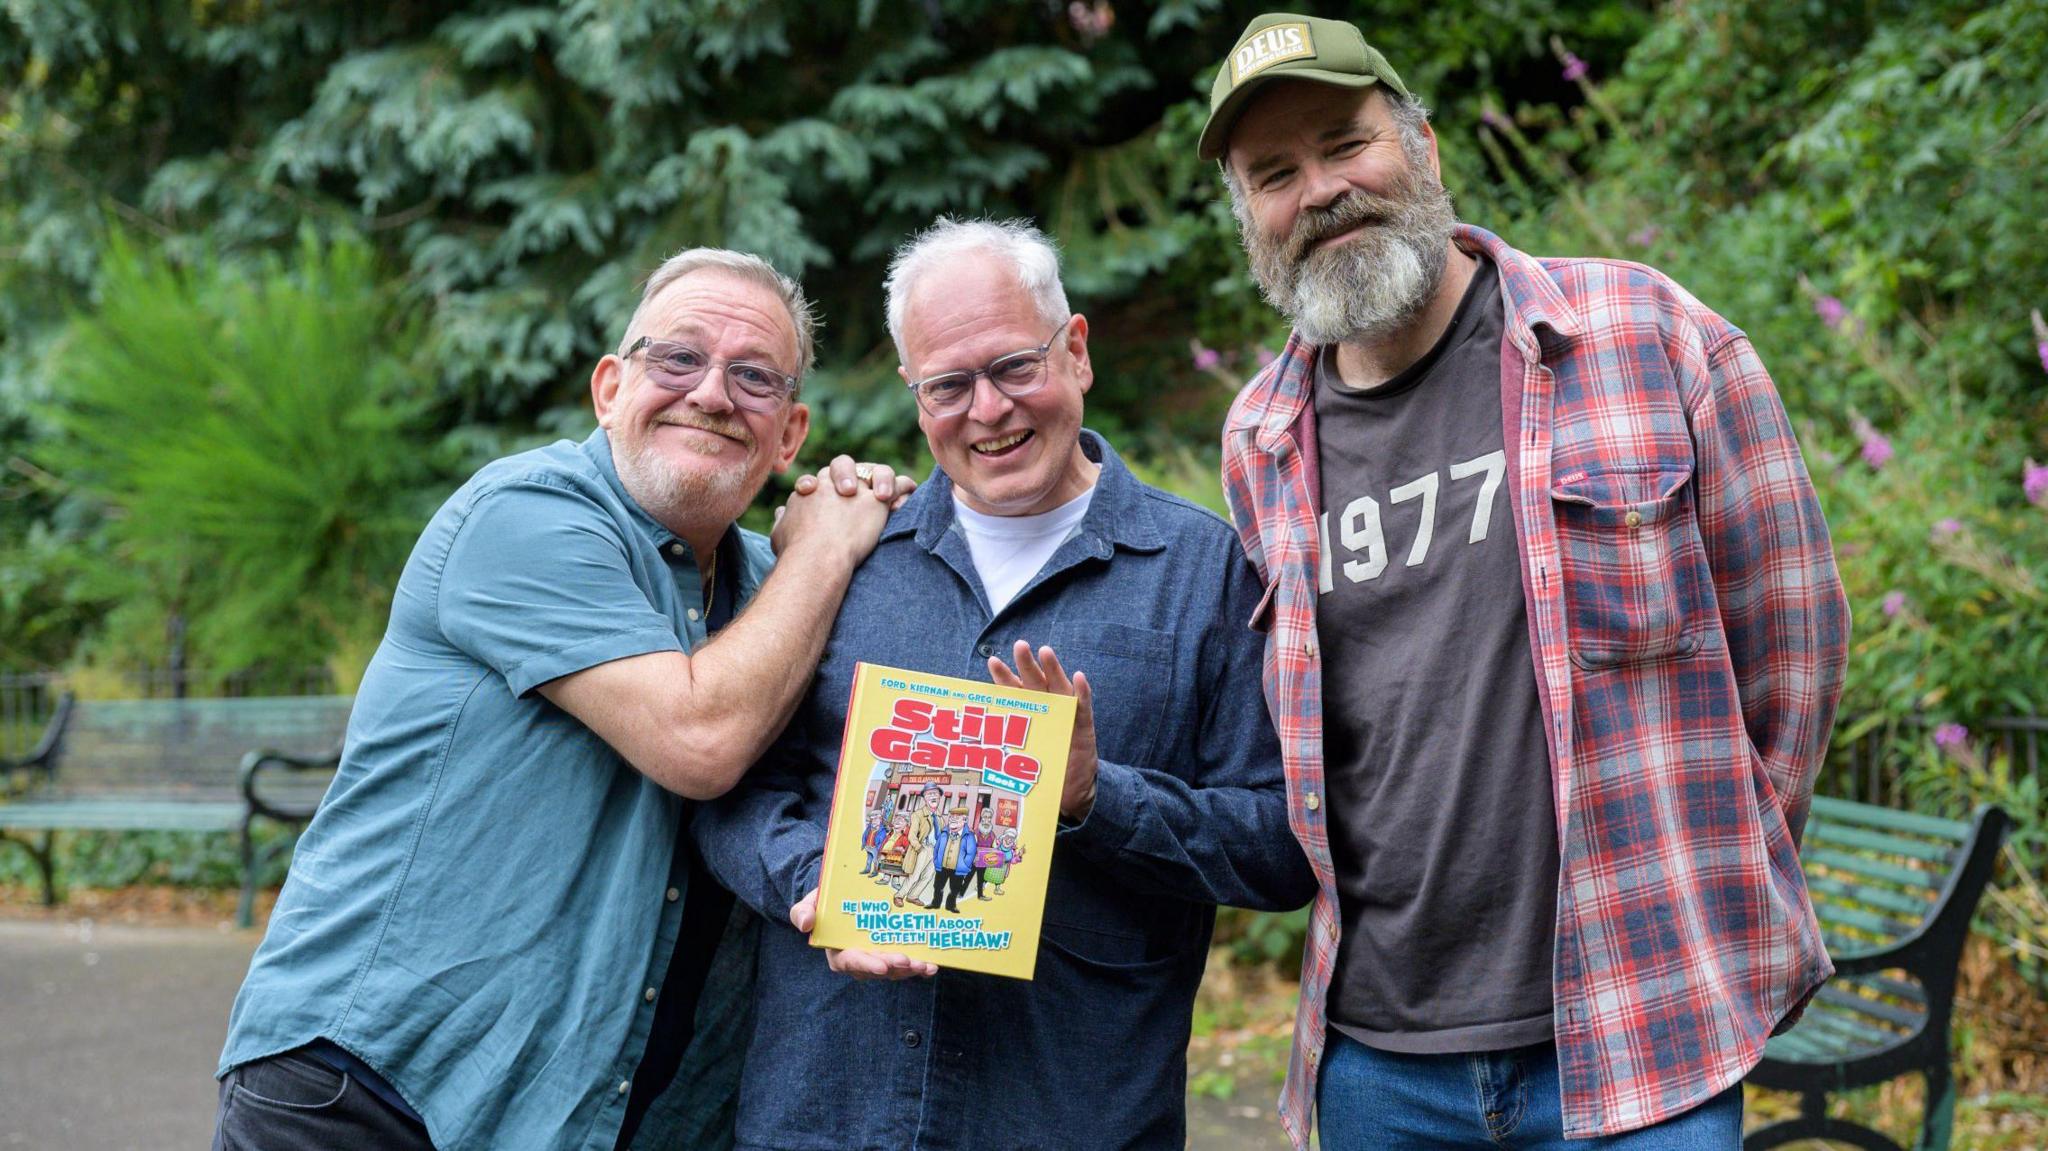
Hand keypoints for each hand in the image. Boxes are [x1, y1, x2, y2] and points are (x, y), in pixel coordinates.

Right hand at [770, 463, 892, 565]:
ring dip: (879, 477)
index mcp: (810, 490)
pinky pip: (897, 485)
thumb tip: (782, 511)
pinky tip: (910, 490)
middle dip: (848, 474)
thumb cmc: (796, 551)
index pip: (820, 480)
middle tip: (851, 492)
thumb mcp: (780, 533)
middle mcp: (832, 483)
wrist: (817, 555)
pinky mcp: (876, 500)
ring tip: (881, 494)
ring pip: (872, 470)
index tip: (828, 501)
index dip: (825, 487)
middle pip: (842, 466)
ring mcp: (856, 490)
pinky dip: (904, 487)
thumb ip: (783, 519)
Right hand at [789, 888, 936, 980]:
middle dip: (894, 967)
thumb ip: (803, 912)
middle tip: (909, 961)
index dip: (866, 965)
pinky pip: (906, 965)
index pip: (851, 962)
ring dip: (911, 969)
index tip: (881, 965)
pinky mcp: (892, 955)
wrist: (843, 897)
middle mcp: (859, 961)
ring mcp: (877, 959)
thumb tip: (805, 923)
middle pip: (877, 969)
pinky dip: (919, 967)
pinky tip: (932, 966)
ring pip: (894, 970)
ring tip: (926, 964)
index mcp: (838, 953)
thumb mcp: (809, 904)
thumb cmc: (824, 903)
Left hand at [988, 641, 1097, 820]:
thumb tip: (961, 748)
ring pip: (1059, 688)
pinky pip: (1083, 708)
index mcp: (1028, 712)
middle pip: (1035, 682)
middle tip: (1020, 645)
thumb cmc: (1039, 770)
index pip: (1014, 691)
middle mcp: (1047, 708)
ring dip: (1053, 669)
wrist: (1068, 790)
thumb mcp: (1014, 759)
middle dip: (1027, 664)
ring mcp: (1066, 715)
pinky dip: (1082, 692)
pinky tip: (1079, 677)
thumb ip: (997, 749)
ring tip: (1045, 651)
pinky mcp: (1084, 727)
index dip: (1004, 677)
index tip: (992, 662)